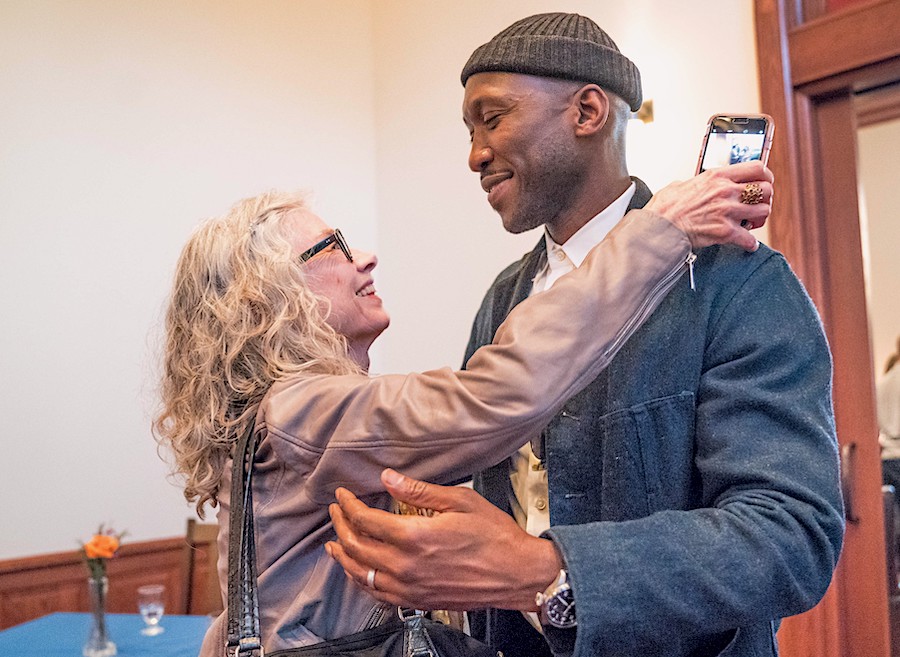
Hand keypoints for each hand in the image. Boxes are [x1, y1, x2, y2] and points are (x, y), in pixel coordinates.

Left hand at [326, 468, 561, 610]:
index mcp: (415, 537)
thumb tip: (389, 478)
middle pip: (357, 546)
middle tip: (336, 511)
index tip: (343, 495)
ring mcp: (410, 588)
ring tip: (334, 542)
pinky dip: (360, 581)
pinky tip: (357, 572)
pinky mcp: (417, 602)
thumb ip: (419, 491)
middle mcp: (407, 566)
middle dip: (341, 525)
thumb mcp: (460, 501)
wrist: (517, 574)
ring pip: (361, 574)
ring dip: (343, 556)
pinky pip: (377, 594)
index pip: (366, 521)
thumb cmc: (495, 536)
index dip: (349, 505)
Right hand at [645, 161, 774, 251]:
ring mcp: (727, 212)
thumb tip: (700, 184)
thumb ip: (698, 182)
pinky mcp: (724, 232)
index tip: (764, 181)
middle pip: (766, 189)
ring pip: (763, 212)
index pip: (756, 168)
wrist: (657, 228)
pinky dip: (750, 244)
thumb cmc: (664, 208)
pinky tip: (747, 244)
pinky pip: (749, 239)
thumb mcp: (681, 184)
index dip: (765, 175)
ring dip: (759, 219)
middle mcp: (726, 192)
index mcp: (717, 176)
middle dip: (765, 198)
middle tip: (758, 204)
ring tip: (751, 223)